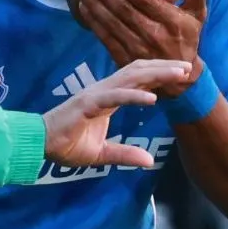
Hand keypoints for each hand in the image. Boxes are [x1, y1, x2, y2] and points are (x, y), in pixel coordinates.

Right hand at [40, 58, 186, 169]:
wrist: (38, 145)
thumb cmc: (65, 146)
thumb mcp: (102, 154)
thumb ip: (125, 154)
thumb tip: (150, 162)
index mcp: (107, 98)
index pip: (137, 79)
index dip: (159, 74)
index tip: (181, 73)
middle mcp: (103, 90)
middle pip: (138, 72)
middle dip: (163, 68)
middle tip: (188, 66)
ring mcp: (94, 95)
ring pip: (130, 78)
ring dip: (156, 74)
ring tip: (178, 74)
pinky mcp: (86, 104)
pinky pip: (113, 97)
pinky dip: (133, 95)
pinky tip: (152, 97)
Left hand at [71, 0, 211, 89]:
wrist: (179, 78)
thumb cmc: (187, 40)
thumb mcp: (197, 17)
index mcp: (171, 21)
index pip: (145, 1)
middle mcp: (154, 34)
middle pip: (124, 11)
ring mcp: (138, 48)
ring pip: (112, 23)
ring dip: (94, 4)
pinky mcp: (125, 58)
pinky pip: (106, 38)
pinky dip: (93, 22)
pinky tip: (83, 7)